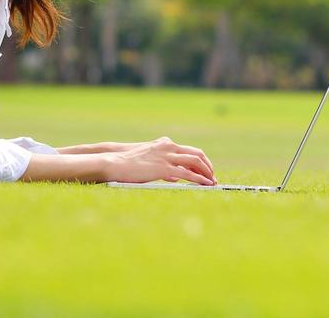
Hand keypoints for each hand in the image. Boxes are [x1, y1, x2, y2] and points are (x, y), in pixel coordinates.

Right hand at [97, 136, 216, 185]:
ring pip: (195, 162)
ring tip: (213, 183)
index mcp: (165, 143)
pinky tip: (206, 185)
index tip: (207, 171)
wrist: (116, 162)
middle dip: (208, 166)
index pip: (190, 150)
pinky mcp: (164, 168)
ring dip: (207, 173)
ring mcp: (167, 156)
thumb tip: (175, 177)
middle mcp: (169, 147)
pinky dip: (200, 179)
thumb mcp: (149, 160)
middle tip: (213, 177)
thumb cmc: (129, 163)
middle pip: (197, 154)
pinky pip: (188, 173)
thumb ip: (163, 165)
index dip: (201, 161)